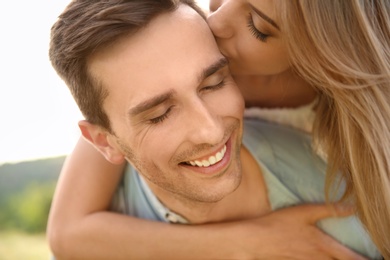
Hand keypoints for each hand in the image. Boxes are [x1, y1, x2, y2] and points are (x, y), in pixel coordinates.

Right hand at [233, 204, 365, 259]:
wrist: (255, 240)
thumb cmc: (279, 224)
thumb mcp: (304, 212)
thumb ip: (328, 210)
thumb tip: (352, 207)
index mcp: (322, 245)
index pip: (350, 258)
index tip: (376, 257)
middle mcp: (317, 257)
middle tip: (360, 257)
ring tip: (339, 257)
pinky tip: (317, 256)